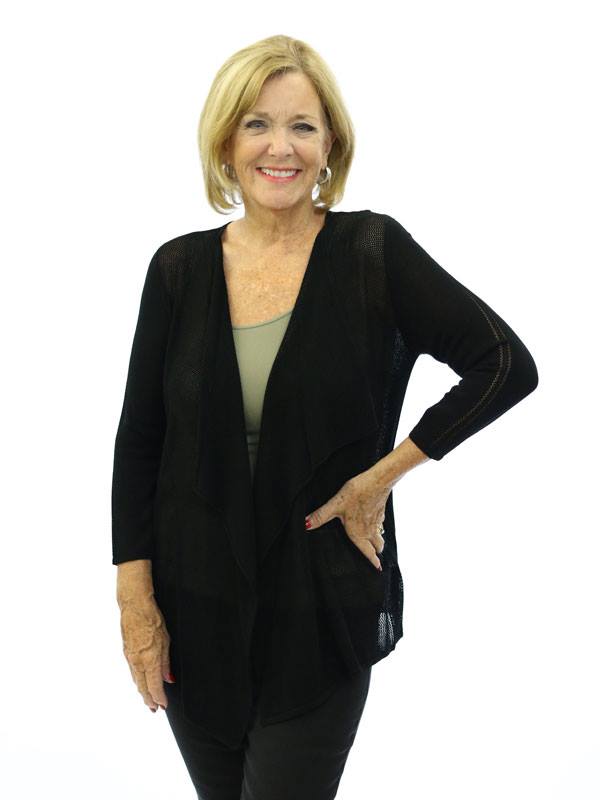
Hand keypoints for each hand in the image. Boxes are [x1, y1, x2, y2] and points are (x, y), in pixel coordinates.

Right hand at [119, 595, 174, 711]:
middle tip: (155, 709)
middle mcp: (137, 662)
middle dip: (149, 700)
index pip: (154, 686)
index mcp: (149, 660)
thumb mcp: (165, 640)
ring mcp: (130, 658)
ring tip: (149, 700)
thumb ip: (165, 661)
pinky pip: (132, 671)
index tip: (163, 705)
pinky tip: (141, 682)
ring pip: (137, 680)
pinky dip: (138, 680)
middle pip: (143, 687)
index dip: (159, 698)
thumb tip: (168, 678)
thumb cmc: (152, 619)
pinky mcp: (126, 652)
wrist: (135, 607)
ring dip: (143, 692)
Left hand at [304, 470, 391, 570]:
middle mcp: (370, 530)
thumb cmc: (358, 493)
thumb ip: (320, 516)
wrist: (377, 480)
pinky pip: (381, 524)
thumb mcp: (335, 505)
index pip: (368, 552)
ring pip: (380, 536)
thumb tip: (306, 525)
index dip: (373, 562)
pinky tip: (372, 521)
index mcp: (359, 533)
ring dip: (378, 541)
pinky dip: (378, 527)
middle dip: (375, 552)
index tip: (377, 569)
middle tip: (374, 556)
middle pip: (377, 546)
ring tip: (374, 543)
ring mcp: (377, 521)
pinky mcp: (380, 511)